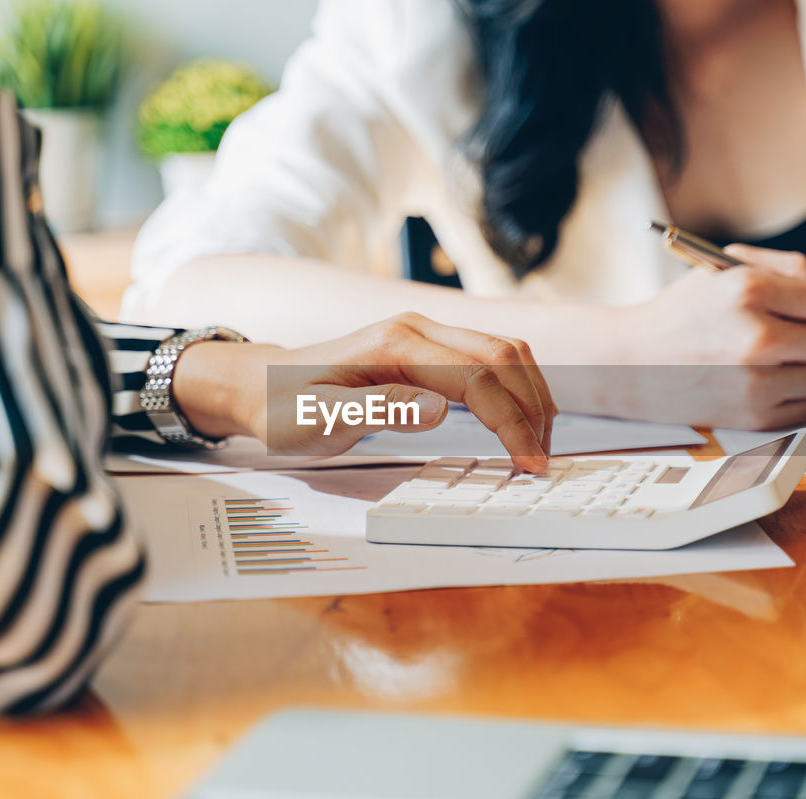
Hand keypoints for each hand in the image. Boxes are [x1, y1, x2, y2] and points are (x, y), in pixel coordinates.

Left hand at [170, 313, 555, 471]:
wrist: (260, 384)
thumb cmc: (284, 408)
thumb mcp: (317, 421)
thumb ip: (379, 412)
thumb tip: (440, 409)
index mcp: (397, 345)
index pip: (478, 379)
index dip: (512, 422)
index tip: (529, 463)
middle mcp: (418, 329)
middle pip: (504, 357)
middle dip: (534, 409)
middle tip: (544, 460)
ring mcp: (425, 333)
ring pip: (504, 351)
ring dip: (532, 394)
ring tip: (540, 443)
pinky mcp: (429, 347)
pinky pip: (489, 357)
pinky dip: (516, 386)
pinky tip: (520, 419)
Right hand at [591, 246, 805, 428]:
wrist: (628, 363)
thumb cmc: (680, 314)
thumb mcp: (726, 269)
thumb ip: (792, 270)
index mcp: (749, 290)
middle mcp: (757, 337)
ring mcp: (757, 382)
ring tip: (788, 357)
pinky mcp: (754, 418)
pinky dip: (805, 394)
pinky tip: (776, 381)